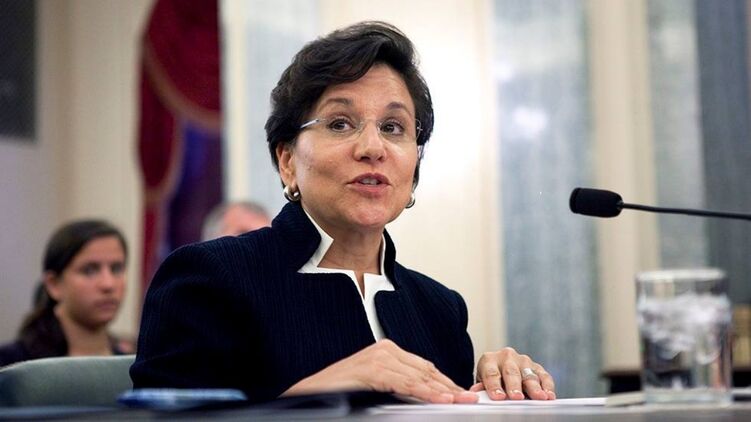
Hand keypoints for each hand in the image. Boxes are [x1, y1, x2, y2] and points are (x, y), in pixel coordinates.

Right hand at [282, 339, 477, 403]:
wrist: (308, 392)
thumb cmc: (339, 391)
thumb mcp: (374, 385)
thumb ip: (396, 384)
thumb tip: (423, 395)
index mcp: (386, 351)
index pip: (424, 367)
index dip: (445, 381)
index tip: (461, 392)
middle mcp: (384, 350)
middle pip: (426, 370)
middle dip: (449, 385)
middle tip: (469, 397)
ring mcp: (378, 357)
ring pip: (419, 377)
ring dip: (443, 390)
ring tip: (461, 399)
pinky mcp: (372, 369)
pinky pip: (405, 383)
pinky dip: (425, 392)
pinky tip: (439, 399)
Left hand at [470, 347, 555, 400]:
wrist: (501, 368)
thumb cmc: (490, 379)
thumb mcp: (482, 381)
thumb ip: (482, 386)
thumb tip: (476, 391)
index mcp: (489, 360)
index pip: (491, 374)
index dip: (494, 386)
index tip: (498, 397)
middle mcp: (507, 357)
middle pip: (511, 372)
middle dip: (514, 386)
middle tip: (517, 397)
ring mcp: (523, 360)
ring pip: (529, 374)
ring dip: (534, 387)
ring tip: (539, 397)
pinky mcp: (537, 367)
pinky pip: (544, 376)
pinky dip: (548, 386)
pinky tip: (549, 395)